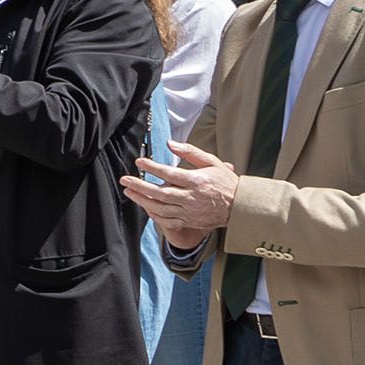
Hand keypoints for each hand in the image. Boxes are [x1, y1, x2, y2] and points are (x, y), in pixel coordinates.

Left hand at [120, 140, 239, 243]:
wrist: (239, 207)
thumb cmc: (225, 182)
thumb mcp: (212, 162)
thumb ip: (190, 152)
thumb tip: (170, 144)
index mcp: (196, 181)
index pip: (169, 174)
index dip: (152, 168)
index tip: (139, 162)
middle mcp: (191, 197)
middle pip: (160, 193)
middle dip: (140, 186)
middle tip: (125, 180)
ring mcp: (189, 211)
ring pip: (160, 208)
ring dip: (142, 200)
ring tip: (129, 192)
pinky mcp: (189, 221)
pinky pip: (167, 220)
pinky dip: (153, 214)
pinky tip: (144, 206)